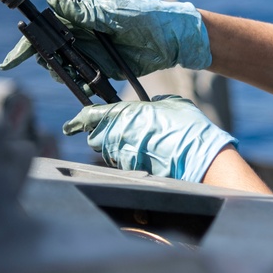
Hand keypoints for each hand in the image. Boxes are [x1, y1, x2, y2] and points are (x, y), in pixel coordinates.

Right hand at [0, 0, 211, 79]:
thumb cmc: (145, 17)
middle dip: (47, 62)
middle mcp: (84, 35)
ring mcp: (94, 54)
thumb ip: (84, 12)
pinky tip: (88, 88)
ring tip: (76, 76)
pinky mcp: (107, 70)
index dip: (27, 44)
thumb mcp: (113, 13)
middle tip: (57, 65)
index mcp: (81, 17)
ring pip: (67, 68)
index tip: (10, 61)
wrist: (175, 38)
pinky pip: (87, 81)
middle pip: (51, 52)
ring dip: (65, 75)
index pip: (46, 29)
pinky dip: (83, 86)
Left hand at [62, 95, 236, 182]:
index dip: (79, 120)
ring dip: (117, 147)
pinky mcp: (131, 170)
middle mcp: (119, 135)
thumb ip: (152, 103)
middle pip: (95, 137)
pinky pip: (121, 163)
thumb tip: (147, 105)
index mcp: (125, 114)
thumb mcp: (171, 103)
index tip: (71, 125)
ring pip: (107, 151)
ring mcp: (123, 155)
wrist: (200, 157)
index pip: (91, 115)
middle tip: (120, 131)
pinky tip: (148, 154)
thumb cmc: (189, 127)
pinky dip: (129, 158)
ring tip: (142, 143)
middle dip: (103, 134)